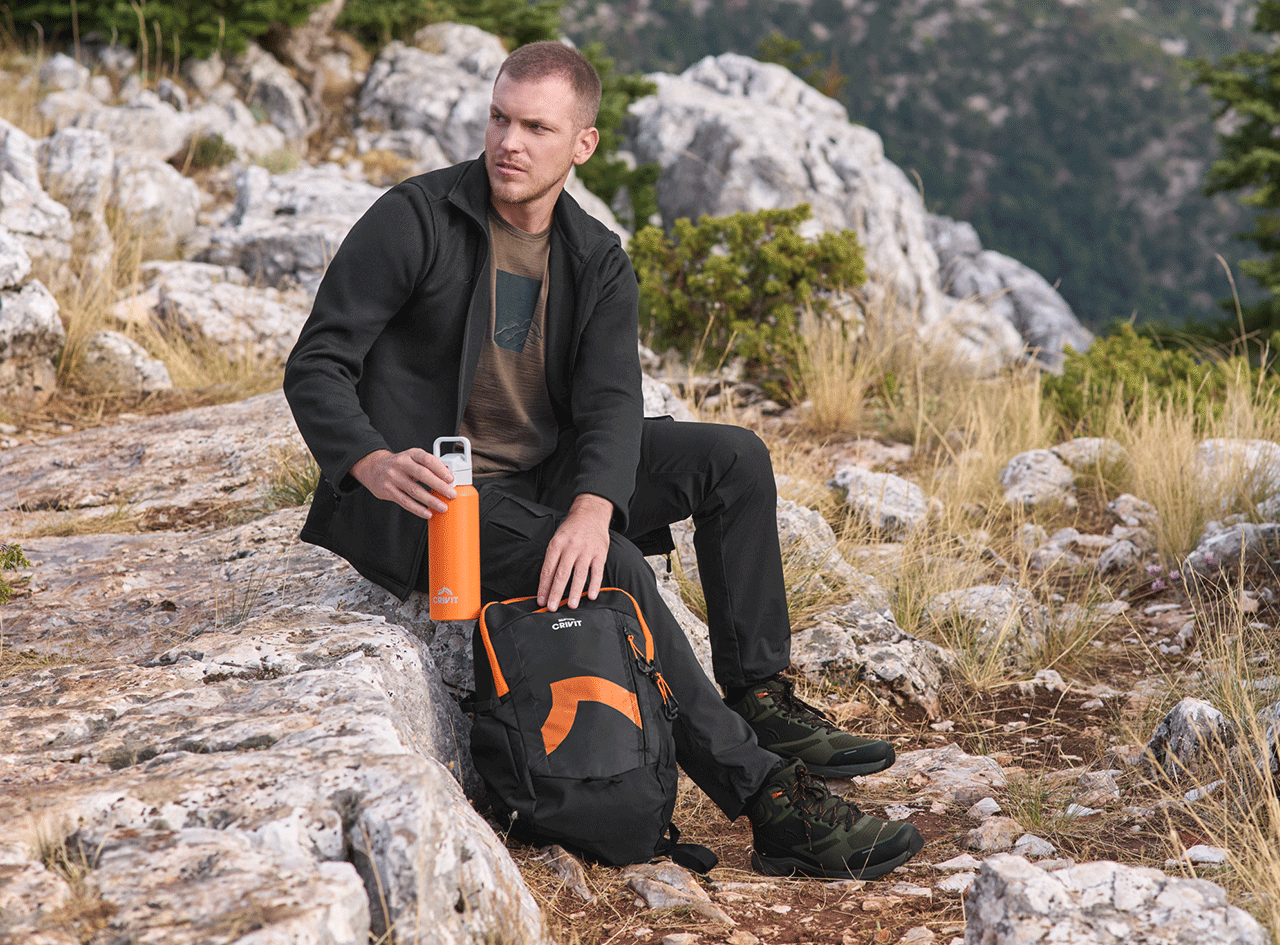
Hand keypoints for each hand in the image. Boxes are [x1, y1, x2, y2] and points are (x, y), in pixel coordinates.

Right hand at [350, 448, 455, 518]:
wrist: (373, 467)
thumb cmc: (398, 464)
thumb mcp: (412, 458)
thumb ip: (428, 466)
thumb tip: (448, 476)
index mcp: (411, 454)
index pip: (428, 459)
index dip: (441, 469)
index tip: (451, 479)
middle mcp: (401, 464)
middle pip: (423, 475)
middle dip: (439, 486)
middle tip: (451, 494)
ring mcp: (393, 477)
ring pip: (414, 490)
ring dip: (430, 500)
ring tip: (442, 507)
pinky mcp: (387, 490)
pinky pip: (405, 501)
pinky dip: (418, 509)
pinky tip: (427, 512)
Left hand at [539, 493, 612, 610]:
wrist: (590, 514)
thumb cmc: (572, 530)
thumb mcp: (557, 539)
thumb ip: (553, 559)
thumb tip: (547, 583)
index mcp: (557, 544)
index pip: (548, 569)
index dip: (544, 586)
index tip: (541, 600)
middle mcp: (571, 547)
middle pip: (562, 574)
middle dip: (556, 592)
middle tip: (552, 607)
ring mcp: (586, 551)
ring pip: (579, 574)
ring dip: (575, 591)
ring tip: (571, 605)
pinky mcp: (600, 553)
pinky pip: (597, 571)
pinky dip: (594, 584)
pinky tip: (591, 595)